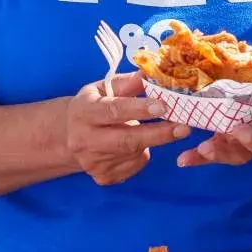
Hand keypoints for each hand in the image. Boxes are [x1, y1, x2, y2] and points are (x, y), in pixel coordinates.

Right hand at [66, 72, 188, 185]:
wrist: (67, 137)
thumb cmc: (92, 106)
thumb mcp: (103, 88)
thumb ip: (128, 83)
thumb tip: (153, 73)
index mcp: (84, 112)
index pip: (114, 111)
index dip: (140, 109)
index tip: (164, 105)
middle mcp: (85, 141)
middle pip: (127, 140)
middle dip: (159, 134)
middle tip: (184, 127)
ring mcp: (94, 163)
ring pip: (135, 153)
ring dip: (151, 141)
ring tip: (150, 129)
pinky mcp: (104, 177)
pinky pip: (135, 165)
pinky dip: (142, 154)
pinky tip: (134, 145)